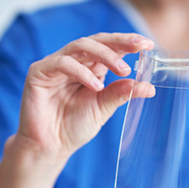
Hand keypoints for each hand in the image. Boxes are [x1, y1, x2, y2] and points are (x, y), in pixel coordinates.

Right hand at [14, 32, 155, 164]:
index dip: (127, 42)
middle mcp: (73, 61)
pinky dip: (82, 72)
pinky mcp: (38, 72)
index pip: (109, 47)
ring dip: (105, 55)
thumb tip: (149, 87)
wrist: (50, 147)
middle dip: (119, 42)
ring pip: (80, 46)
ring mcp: (54, 64)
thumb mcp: (104, 108)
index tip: (148, 44)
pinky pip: (62, 63)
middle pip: (96, 40)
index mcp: (90, 67)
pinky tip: (97, 86)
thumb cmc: (74, 127)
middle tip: (139, 46)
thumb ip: (122, 94)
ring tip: (123, 71)